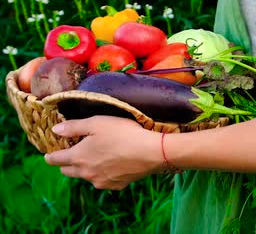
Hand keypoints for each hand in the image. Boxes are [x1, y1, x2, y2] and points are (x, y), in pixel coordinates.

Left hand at [44, 115, 161, 189]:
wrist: (152, 152)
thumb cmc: (124, 133)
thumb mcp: (97, 122)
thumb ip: (73, 126)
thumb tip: (55, 130)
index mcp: (78, 157)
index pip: (54, 160)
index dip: (50, 154)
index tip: (52, 151)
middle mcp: (86, 173)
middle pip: (67, 171)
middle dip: (67, 162)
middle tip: (76, 151)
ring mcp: (100, 181)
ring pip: (85, 176)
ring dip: (86, 168)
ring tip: (100, 155)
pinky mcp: (115, 186)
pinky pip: (103, 180)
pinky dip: (104, 173)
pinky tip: (115, 163)